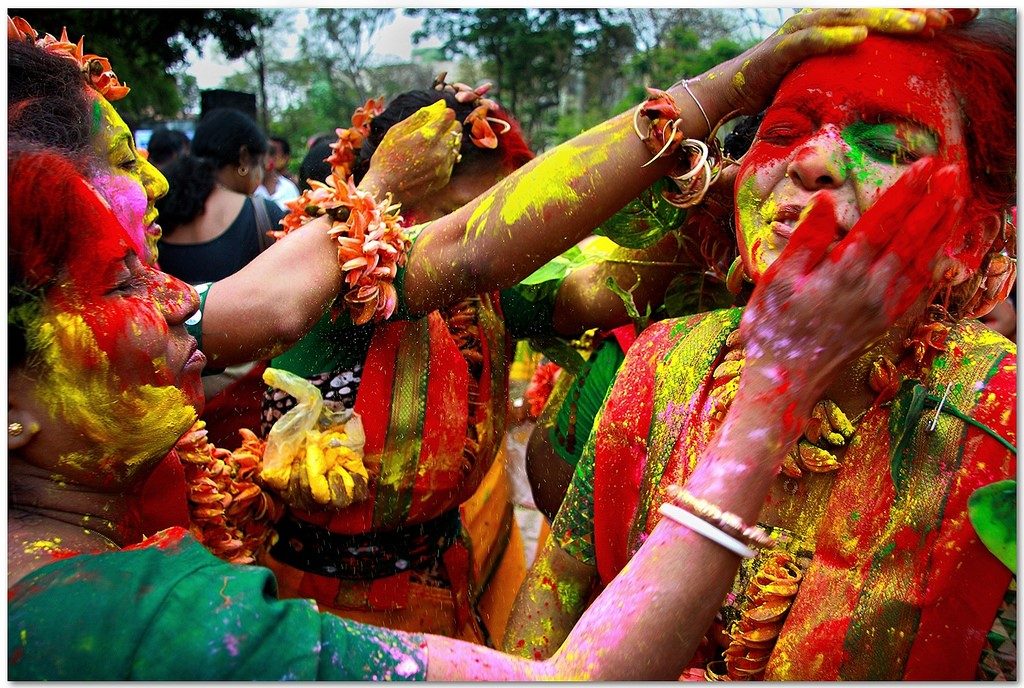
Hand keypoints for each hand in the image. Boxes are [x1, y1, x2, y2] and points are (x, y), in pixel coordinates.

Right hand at [359, 99, 461, 208]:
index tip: (434, 116)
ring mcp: (443, 166)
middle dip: (447, 125)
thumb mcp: (396, 131)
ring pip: (457, 144)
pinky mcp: (444, 178)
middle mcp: (439, 151)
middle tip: (433, 130)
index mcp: (427, 137)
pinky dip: (445, 156)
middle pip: (456, 129)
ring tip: (431, 145)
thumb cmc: (386, 158)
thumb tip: (440, 104)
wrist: (385, 190)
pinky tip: (431, 158)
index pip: (449, 115)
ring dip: (448, 140)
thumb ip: (420, 116)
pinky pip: (452, 160)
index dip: (442, 113)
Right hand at [694, 8, 954, 118]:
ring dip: (887, 19)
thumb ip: (860, 76)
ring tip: (920, 25)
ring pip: (851, 18)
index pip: (888, 15)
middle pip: (877, 10)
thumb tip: (898, 90)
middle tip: (953, 17)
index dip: (925, 12)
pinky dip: (834, 36)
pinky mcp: (780, 48)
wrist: (730, 94)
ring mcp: (802, 30)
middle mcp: (824, 19)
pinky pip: (811, 39)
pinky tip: (860, 37)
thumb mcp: (830, 81)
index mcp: (841, 25)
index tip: (965, 15)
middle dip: (916, 12)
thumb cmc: (781, 89)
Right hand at [738, 157, 963, 407]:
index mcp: (843, 272)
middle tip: (951, 173)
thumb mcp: (777, 279)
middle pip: (911, 238)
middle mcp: (871, 288)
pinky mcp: (884, 321)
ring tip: (954, 200)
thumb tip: (828, 201)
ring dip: (940, 228)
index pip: (882, 223)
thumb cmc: (773, 328)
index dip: (904, 193)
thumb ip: (807, 239)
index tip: (923, 166)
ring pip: (921, 260)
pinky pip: (917, 289)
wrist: (785, 378)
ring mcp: (882, 306)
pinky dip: (934, 265)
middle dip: (933, 203)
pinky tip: (941, 252)